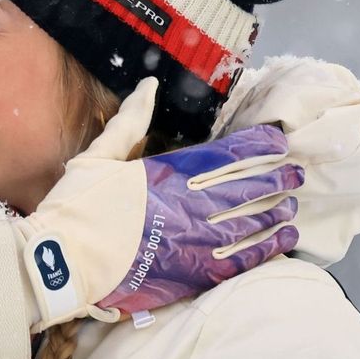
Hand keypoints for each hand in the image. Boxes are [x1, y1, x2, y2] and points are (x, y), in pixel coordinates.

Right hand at [16, 77, 302, 329]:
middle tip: (295, 175)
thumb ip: (129, 121)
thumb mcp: (98, 156)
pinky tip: (286, 240)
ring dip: (276, 212)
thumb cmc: (76, 208)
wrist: (63, 263)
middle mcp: (190, 204)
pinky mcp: (194, 273)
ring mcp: (196, 241)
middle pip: (247, 188)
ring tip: (292, 205)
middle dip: (275, 179)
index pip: (227, 155)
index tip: (277, 141)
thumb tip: (149, 85)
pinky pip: (242, 259)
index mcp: (169, 173)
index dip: (257, 146)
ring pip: (251, 222)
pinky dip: (268, 248)